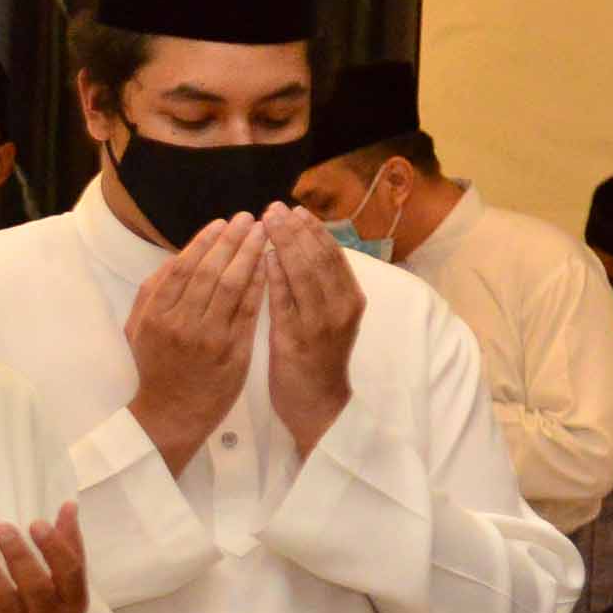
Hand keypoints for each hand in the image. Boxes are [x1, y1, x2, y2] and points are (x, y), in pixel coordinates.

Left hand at [0, 504, 88, 612]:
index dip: (54, 548)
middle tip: (1, 529)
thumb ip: (68, 552)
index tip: (36, 523)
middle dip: (19, 556)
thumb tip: (68, 507)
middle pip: (37, 588)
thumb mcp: (64, 596)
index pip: (70, 574)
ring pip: (7, 606)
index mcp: (71, 607)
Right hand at [123, 213, 263, 473]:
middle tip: (249, 218)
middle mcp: (182, 323)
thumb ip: (151, 293)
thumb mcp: (138, 329)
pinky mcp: (233, 352)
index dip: (205, 241)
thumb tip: (172, 260)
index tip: (222, 222)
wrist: (170, 414)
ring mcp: (209, 338)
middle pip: (211, 271)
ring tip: (264, 234)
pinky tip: (269, 266)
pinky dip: (260, 285)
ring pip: (233, 287)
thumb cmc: (155, 368)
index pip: (183, 266)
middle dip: (232, 240)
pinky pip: (249, 311)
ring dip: (250, 256)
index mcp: (157, 314)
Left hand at [260, 203, 364, 457]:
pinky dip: (276, 277)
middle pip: (318, 258)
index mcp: (349, 298)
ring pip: (305, 274)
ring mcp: (321, 323)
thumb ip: (316, 287)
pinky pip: (286, 301)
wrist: (319, 405)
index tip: (294, 209)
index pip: (331, 254)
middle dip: (296, 230)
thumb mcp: (325, 317)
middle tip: (274, 207)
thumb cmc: (316, 359)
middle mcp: (340, 307)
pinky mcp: (298, 339)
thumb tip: (299, 248)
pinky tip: (263, 258)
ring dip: (285, 245)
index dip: (313, 230)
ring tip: (266, 222)